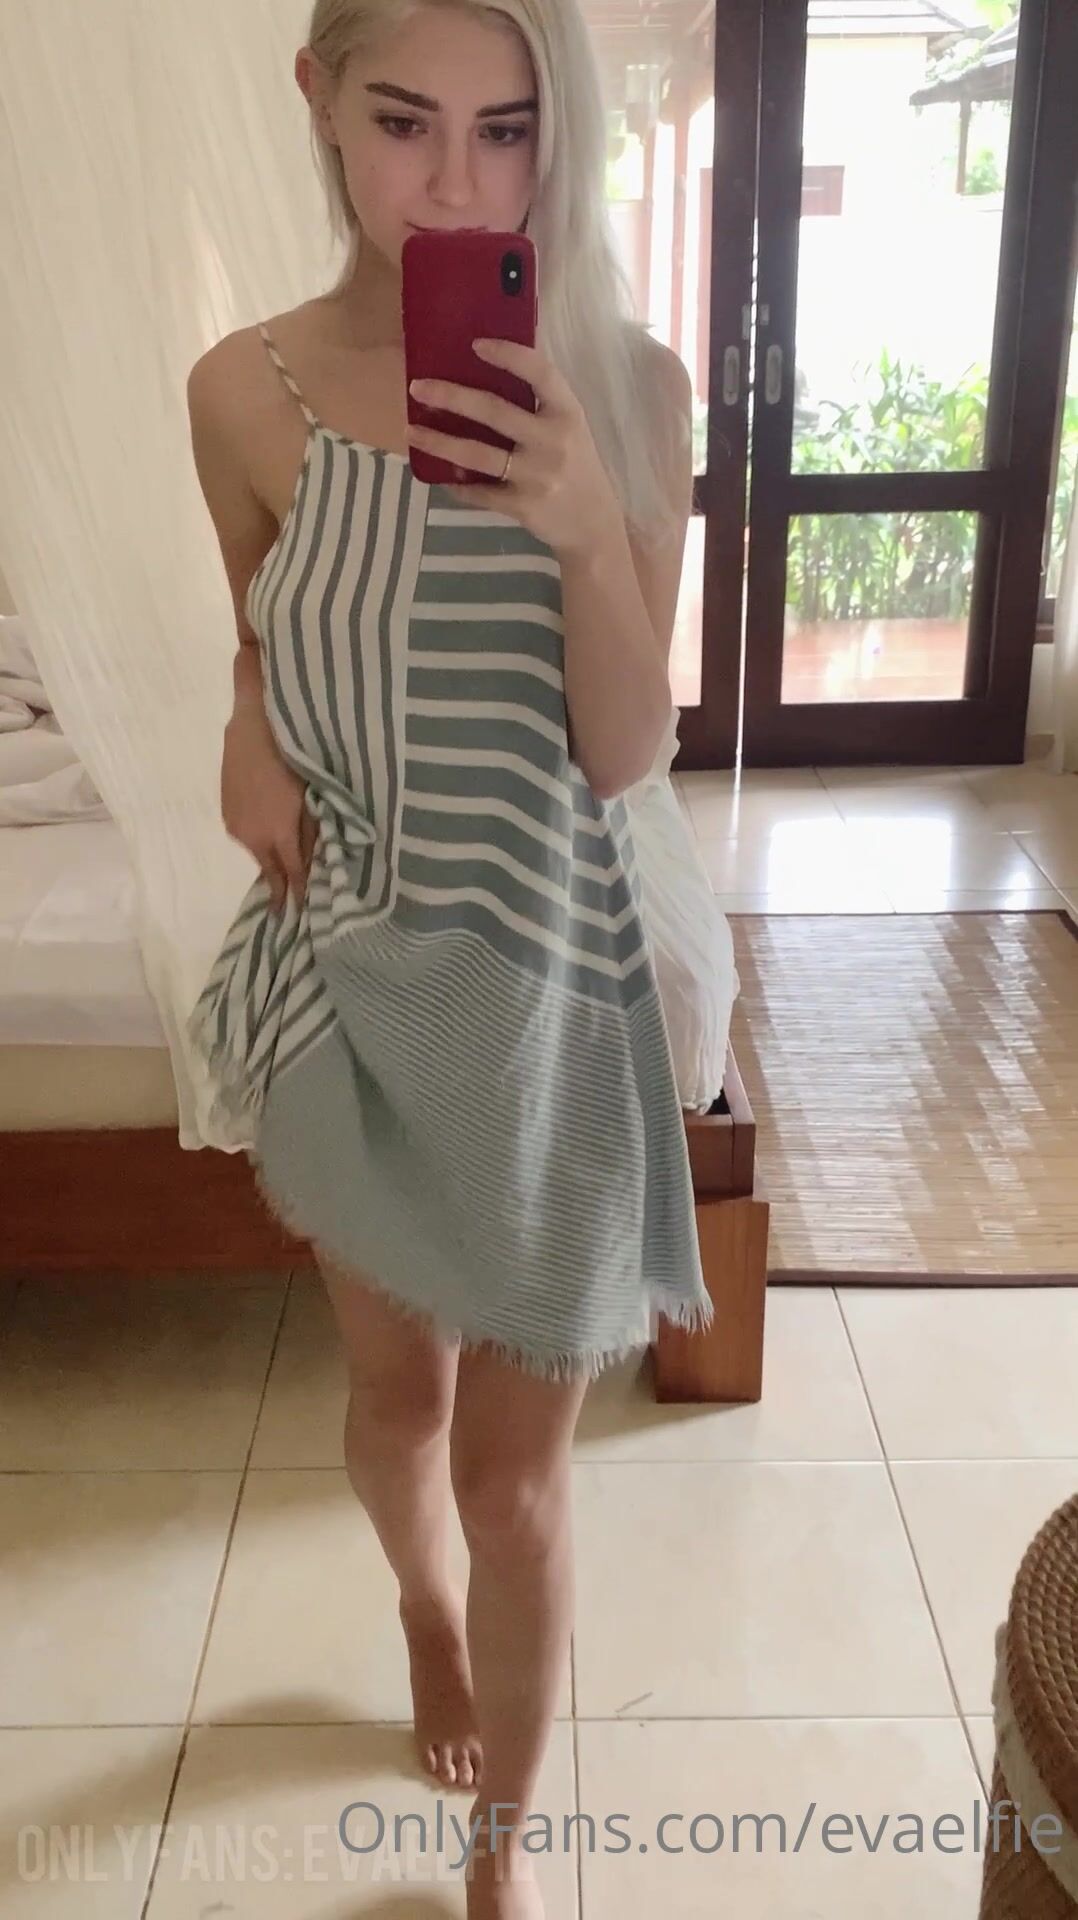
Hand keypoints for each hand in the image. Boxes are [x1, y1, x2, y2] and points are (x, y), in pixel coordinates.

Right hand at [221, 714, 317, 914]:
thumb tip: (313, 859)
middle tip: (287, 904)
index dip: (297, 893)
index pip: (290, 874)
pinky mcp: (226, 813)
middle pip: (269, 869)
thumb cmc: (292, 760)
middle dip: (279, 886)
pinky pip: (246, 836)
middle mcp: (252, 838)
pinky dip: (258, 840)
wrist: (254, 729)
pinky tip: (266, 832)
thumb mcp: (310, 798)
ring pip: (256, 852)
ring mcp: (235, 826)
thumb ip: (311, 832)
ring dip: (269, 858)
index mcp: (277, 835)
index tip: (301, 912)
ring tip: (281, 864)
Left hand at [407, 339, 622, 559]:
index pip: (540, 373)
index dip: (508, 355)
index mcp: (567, 413)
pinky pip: (479, 492)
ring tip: (412, 432)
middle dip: (451, 397)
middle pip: (494, 411)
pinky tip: (442, 477)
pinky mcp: (523, 506)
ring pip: (477, 454)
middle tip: (418, 388)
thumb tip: (485, 374)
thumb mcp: (570, 429)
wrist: (594, 526)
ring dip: (439, 443)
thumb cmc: (577, 468)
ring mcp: (537, 476)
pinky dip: (458, 485)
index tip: (475, 345)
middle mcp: (553, 441)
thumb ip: (540, 406)